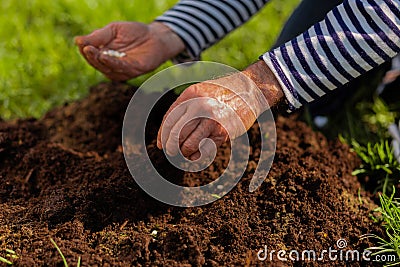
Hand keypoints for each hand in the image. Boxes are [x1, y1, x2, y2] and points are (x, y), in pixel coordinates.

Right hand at [75, 22, 184, 80]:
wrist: (155, 36)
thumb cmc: (134, 33)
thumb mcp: (113, 30)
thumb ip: (98, 36)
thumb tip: (78, 41)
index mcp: (104, 55)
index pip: (91, 55)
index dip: (85, 50)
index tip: (80, 43)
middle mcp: (111, 66)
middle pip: (97, 64)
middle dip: (91, 56)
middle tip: (86, 48)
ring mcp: (122, 70)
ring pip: (107, 68)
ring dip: (99, 60)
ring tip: (92, 51)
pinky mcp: (133, 71)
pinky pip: (120, 68)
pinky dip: (112, 63)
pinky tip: (104, 57)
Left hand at [156, 61, 283, 159]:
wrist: (250, 90)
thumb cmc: (222, 92)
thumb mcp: (201, 91)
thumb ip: (185, 106)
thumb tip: (167, 130)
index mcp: (191, 95)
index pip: (169, 119)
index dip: (162, 135)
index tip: (160, 144)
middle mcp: (200, 107)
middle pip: (176, 133)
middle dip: (171, 147)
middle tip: (171, 152)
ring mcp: (212, 120)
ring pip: (188, 144)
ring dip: (184, 152)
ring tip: (185, 153)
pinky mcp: (223, 132)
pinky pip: (205, 149)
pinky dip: (198, 155)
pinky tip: (197, 155)